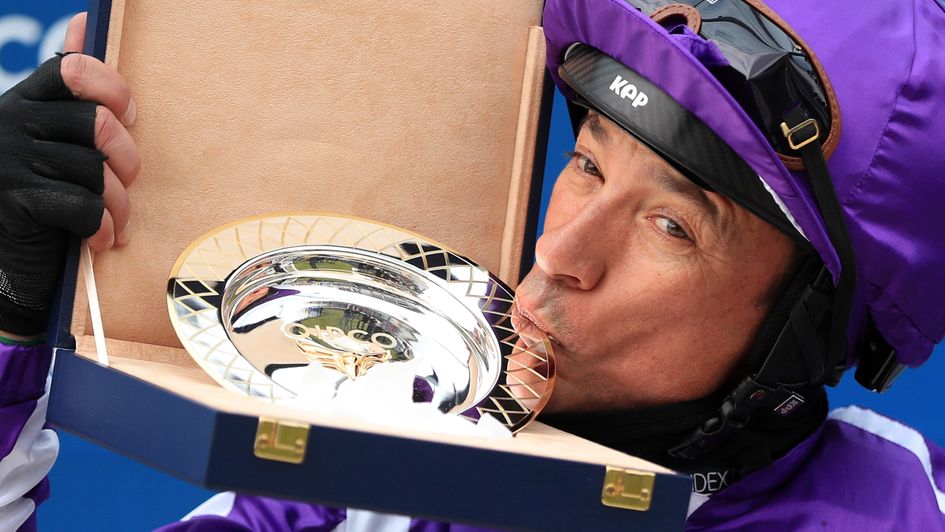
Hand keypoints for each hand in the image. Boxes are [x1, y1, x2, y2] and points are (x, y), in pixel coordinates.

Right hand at [0, 13, 139, 334]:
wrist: (5, 264)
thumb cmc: (41, 196)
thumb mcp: (53, 137)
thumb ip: (70, 89)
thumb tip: (82, 21)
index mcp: (25, 103)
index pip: (74, 72)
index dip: (113, 91)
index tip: (127, 117)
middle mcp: (12, 124)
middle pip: (96, 124)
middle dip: (126, 159)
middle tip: (127, 181)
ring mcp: (11, 162)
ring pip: (96, 171)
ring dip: (118, 205)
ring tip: (114, 222)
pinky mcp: (16, 201)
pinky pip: (84, 206)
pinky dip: (100, 228)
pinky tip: (97, 239)